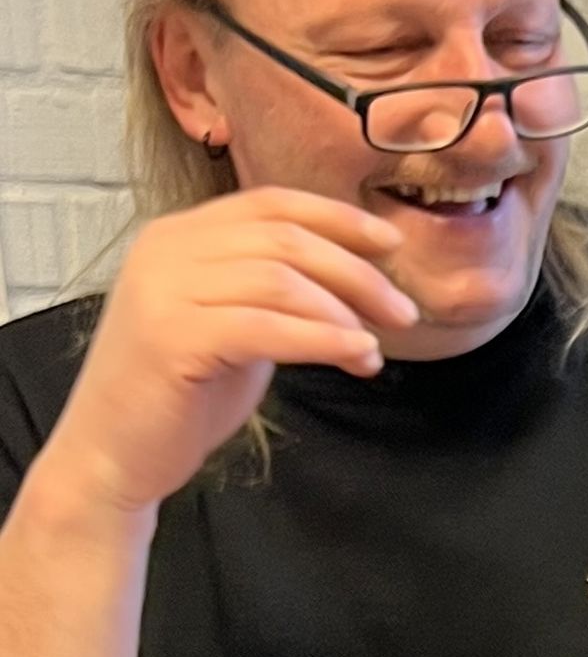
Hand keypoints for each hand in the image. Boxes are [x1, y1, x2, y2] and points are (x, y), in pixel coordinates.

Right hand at [45, 188, 415, 515]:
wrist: (115, 452)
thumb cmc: (184, 391)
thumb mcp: (236, 321)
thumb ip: (275, 288)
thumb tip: (360, 275)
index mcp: (180, 235)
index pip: (272, 204)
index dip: (339, 219)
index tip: (393, 245)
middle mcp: (166, 250)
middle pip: (285, 240)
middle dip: (357, 274)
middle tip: (404, 314)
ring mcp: (163, 291)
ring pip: (280, 281)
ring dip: (345, 313)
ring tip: (375, 350)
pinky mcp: (172, 338)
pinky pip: (267, 327)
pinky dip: (324, 340)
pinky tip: (358, 356)